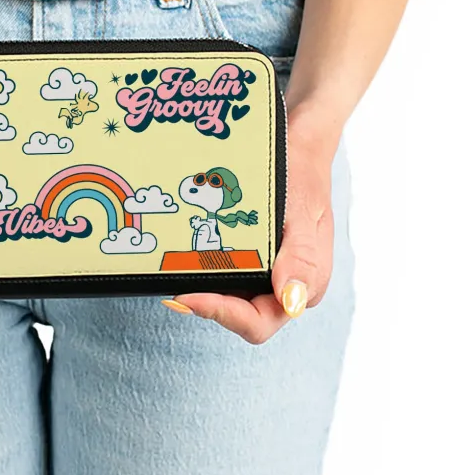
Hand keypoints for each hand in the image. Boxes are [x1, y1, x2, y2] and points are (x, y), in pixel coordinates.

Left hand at [167, 106, 338, 344]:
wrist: (297, 151)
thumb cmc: (303, 178)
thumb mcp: (303, 212)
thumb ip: (302, 258)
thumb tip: (292, 301)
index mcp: (304, 286)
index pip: (258, 322)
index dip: (222, 314)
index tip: (188, 296)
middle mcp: (283, 288)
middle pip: (238, 315)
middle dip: (204, 302)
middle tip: (170, 283)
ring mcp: (265, 276)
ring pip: (226, 297)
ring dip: (200, 286)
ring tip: (170, 268)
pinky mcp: (249, 262)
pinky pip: (223, 274)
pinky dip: (203, 268)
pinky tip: (182, 252)